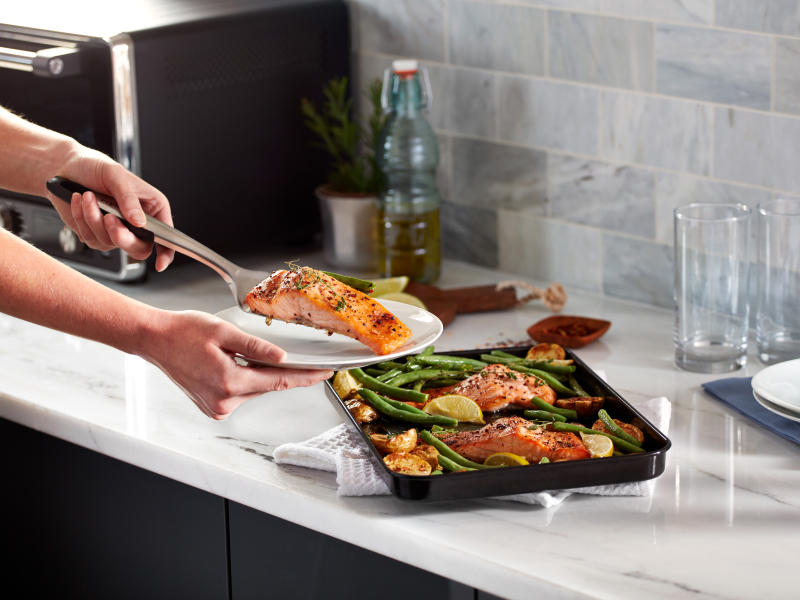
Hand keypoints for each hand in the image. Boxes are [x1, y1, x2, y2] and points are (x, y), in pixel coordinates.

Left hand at [47, 146, 174, 271]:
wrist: (65, 167)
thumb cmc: (94, 166)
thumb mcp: (115, 175)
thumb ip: (128, 199)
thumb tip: (139, 222)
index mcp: (151, 207)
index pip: (165, 236)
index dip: (166, 252)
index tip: (160, 263)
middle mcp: (136, 222)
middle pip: (139, 248)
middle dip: (122, 236)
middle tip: (110, 219)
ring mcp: (115, 230)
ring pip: (111, 243)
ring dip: (95, 219)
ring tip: (87, 196)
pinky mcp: (96, 234)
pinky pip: (91, 238)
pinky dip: (82, 219)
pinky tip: (80, 201)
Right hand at [142, 311, 332, 419]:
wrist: (154, 340)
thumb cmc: (184, 331)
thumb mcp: (224, 331)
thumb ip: (255, 347)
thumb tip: (281, 358)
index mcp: (229, 382)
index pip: (279, 381)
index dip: (306, 377)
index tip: (326, 373)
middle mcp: (224, 401)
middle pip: (267, 386)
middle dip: (283, 371)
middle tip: (298, 357)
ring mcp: (217, 407)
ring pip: (254, 389)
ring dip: (258, 374)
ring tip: (239, 351)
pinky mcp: (212, 407)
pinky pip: (240, 393)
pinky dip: (244, 379)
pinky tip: (232, 363)